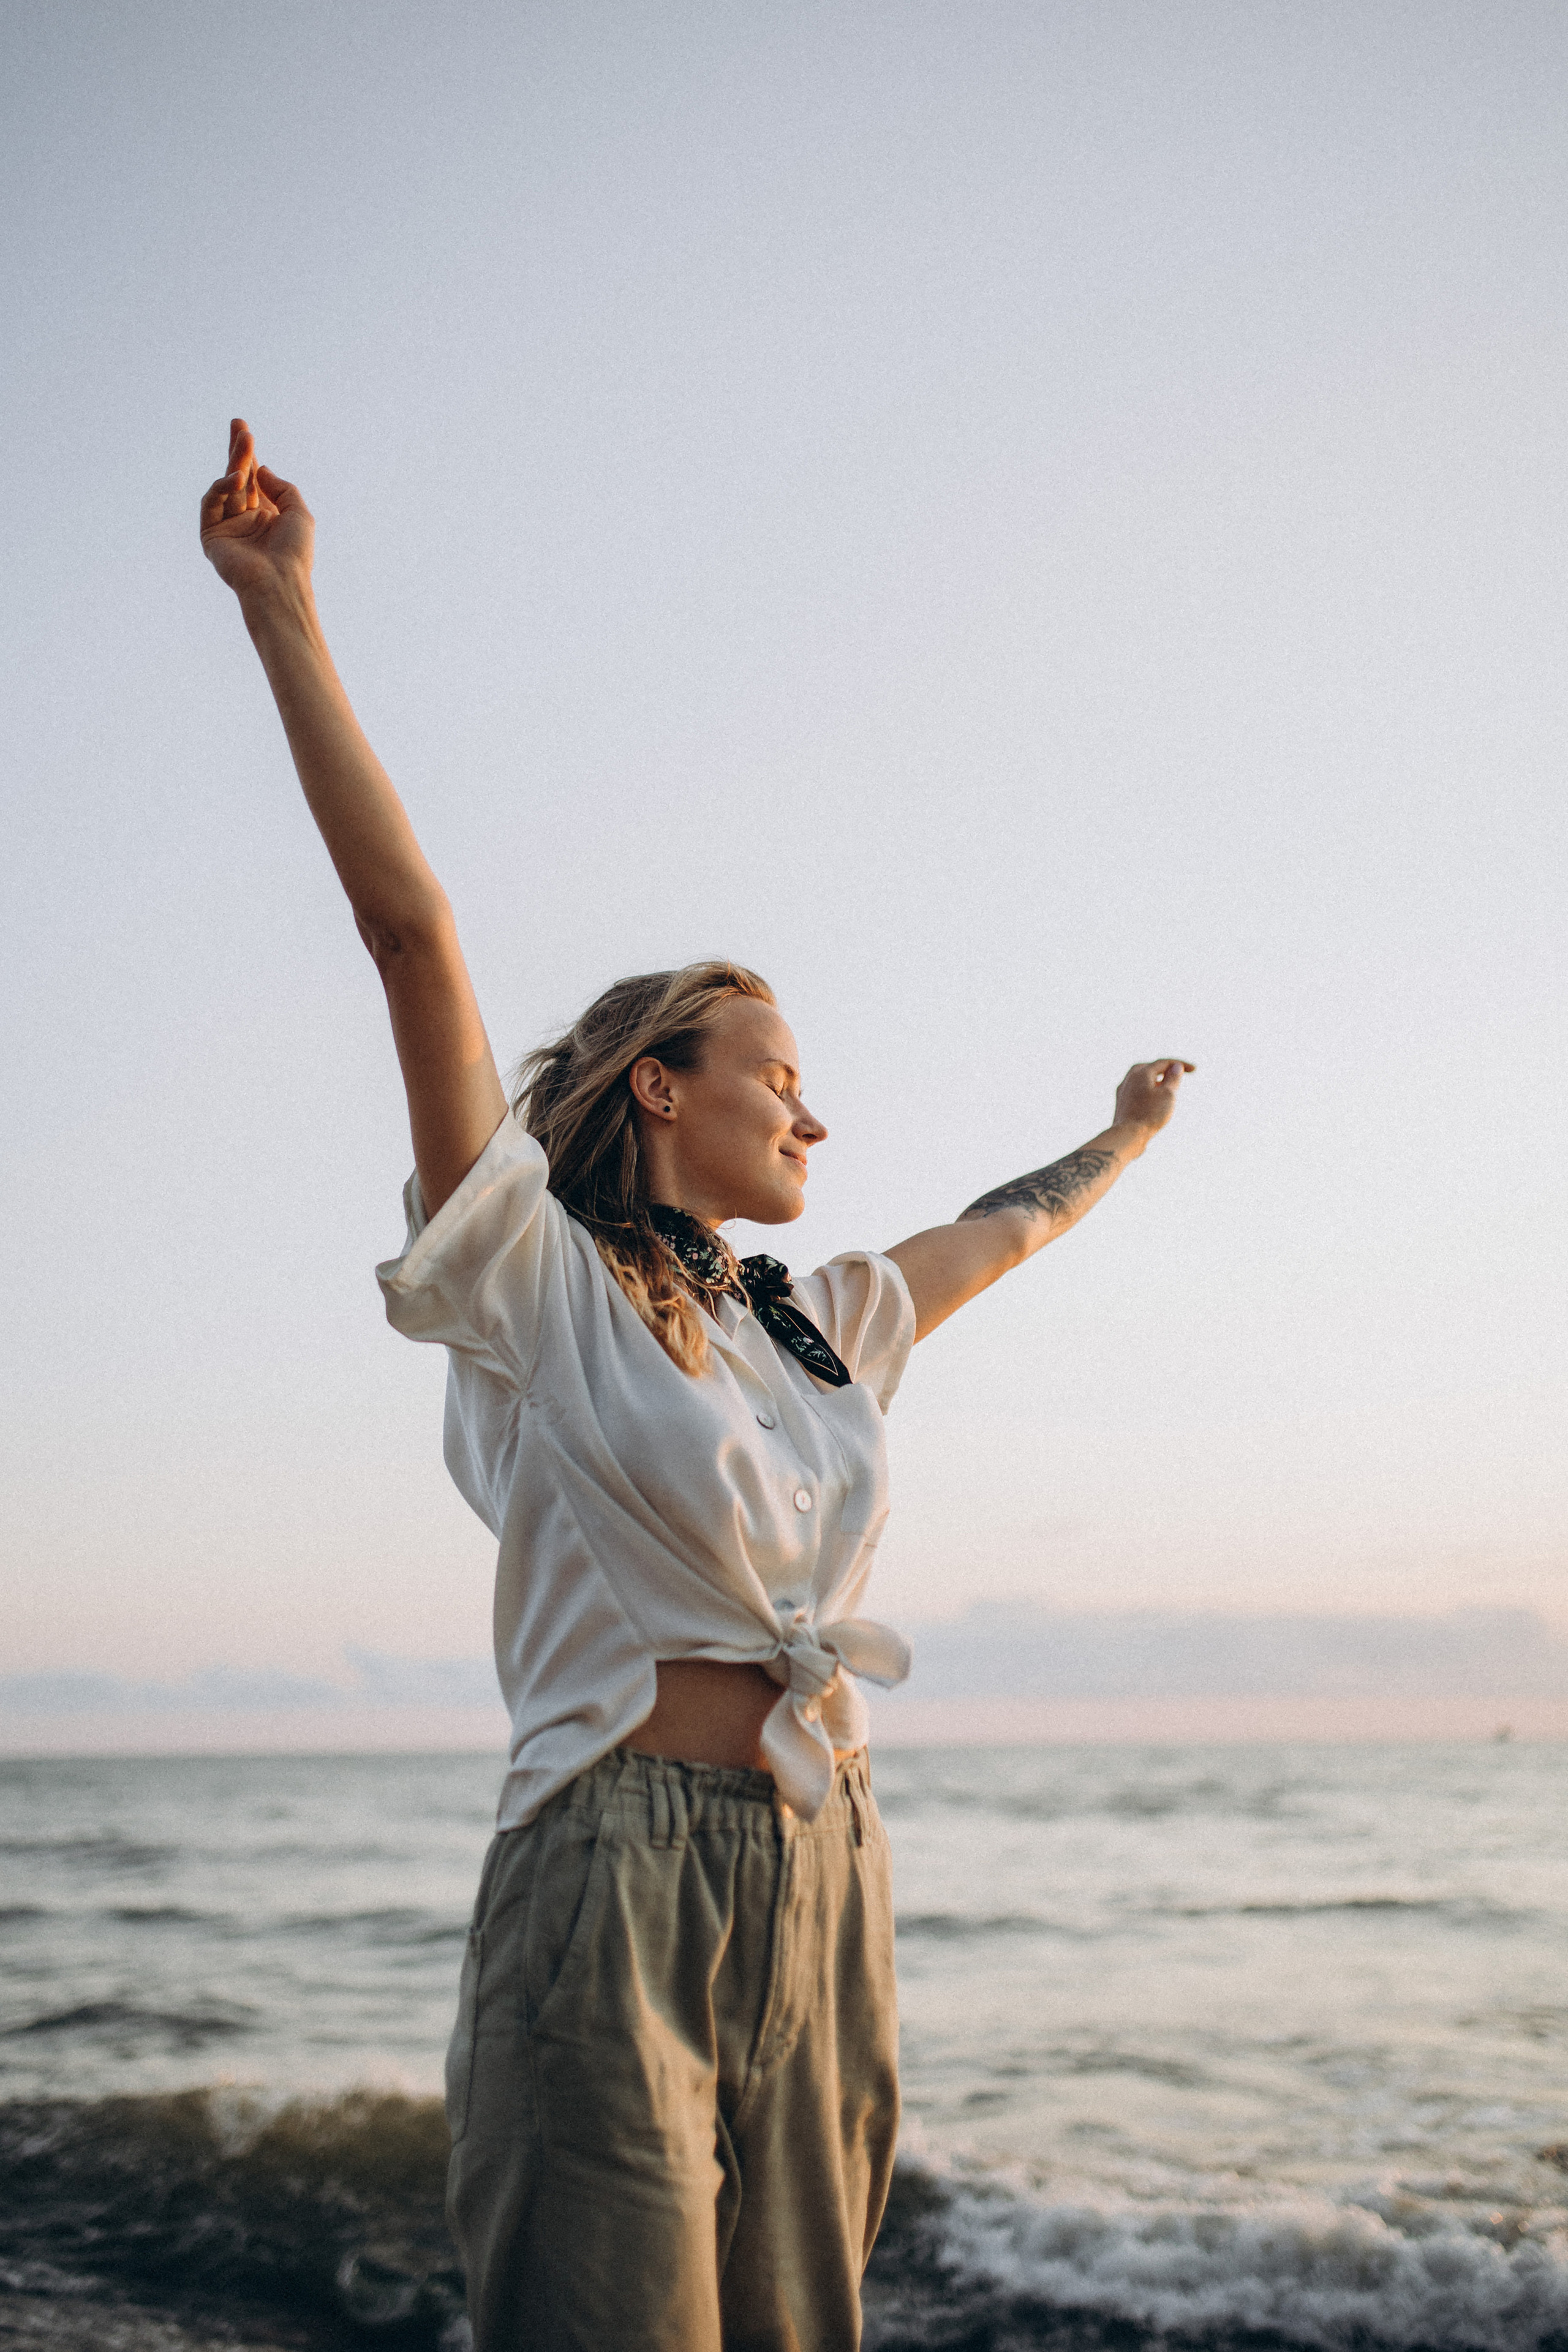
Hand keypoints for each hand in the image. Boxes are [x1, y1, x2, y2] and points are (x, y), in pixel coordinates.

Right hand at [199, 418, 313, 602]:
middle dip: (238, 451)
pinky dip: (221, 487)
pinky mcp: (211, 535)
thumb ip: (282, 488)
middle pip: (238, 478)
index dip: (248, 456)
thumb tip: (259, 468)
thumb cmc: (294, 554)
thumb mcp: (298, 512)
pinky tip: (236, 479)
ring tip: (245, 444)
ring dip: (234, 463)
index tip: (244, 430)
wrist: (279, 583)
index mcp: (266, 516)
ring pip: (225, 486)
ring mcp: (227, 528)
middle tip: (239, 425)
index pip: (253, 480)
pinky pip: (211, 502)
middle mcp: (245, 520)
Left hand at [1113, 1058, 1194, 1137]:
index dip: (1181, 1064)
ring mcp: (1123, 1090)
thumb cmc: (1150, 1115)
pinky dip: (1149, 1092)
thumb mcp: (1168, 1094)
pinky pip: (1138, 1091)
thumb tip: (1176, 1067)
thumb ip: (1173, 1078)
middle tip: (1178, 1075)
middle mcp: (1129, 1078)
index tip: (1194, 1070)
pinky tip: (1154, 1101)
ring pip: (1143, 1081)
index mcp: (1141, 1072)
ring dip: (1157, 1081)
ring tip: (1167, 1089)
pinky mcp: (1121, 1103)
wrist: (1127, 1136)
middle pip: (1151, 1068)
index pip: (1164, 1062)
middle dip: (1166, 1070)